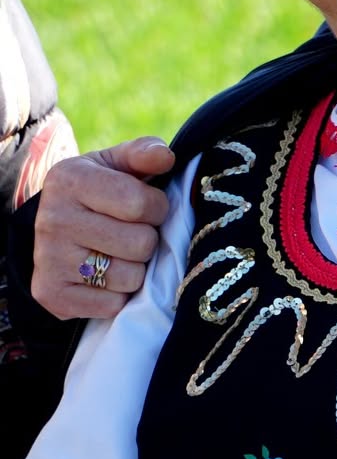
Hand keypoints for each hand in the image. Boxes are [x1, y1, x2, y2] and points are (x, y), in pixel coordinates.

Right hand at [32, 138, 173, 318]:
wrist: (58, 227)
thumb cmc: (102, 191)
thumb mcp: (119, 164)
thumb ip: (145, 153)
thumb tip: (166, 157)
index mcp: (70, 179)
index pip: (140, 203)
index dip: (157, 208)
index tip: (148, 207)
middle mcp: (53, 219)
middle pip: (139, 244)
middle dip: (148, 239)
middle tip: (132, 232)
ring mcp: (48, 260)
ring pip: (129, 278)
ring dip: (135, 269)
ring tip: (119, 254)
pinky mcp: (52, 294)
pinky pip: (112, 305)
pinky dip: (118, 295)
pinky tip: (104, 276)